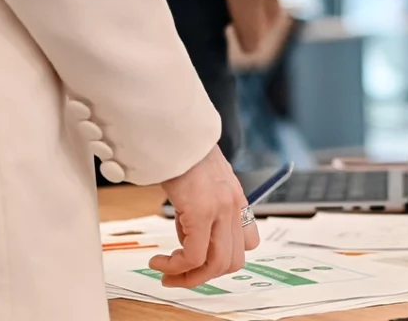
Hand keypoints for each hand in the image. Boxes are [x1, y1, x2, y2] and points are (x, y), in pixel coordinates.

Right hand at [151, 147, 260, 287]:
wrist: (175, 131)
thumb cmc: (181, 152)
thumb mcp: (200, 184)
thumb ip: (201, 210)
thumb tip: (187, 238)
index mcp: (237, 200)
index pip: (248, 243)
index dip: (223, 258)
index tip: (198, 262)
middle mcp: (234, 207)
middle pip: (233, 261)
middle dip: (204, 277)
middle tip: (178, 276)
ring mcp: (221, 211)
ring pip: (216, 264)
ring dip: (189, 277)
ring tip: (166, 273)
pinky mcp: (202, 212)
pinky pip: (194, 256)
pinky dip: (176, 266)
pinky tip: (159, 261)